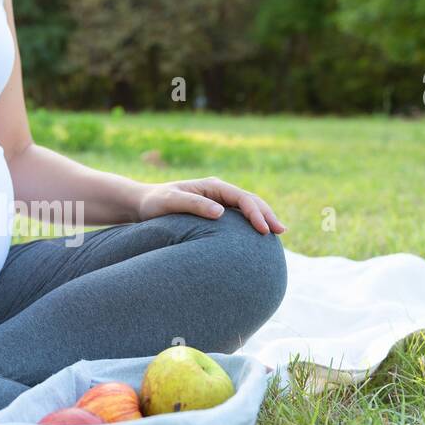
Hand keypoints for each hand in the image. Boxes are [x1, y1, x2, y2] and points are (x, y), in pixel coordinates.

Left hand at [136, 177, 285, 234]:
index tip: (263, 229)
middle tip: (281, 231)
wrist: (142, 204)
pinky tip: (257, 237)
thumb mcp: (171, 202)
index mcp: (212, 186)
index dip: (255, 212)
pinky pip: (237, 218)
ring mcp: (218, 202)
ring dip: (262, 219)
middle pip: (250, 201)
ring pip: (247, 209)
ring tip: (277, 234)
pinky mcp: (214, 213)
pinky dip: (250, 225)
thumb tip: (220, 212)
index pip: (242, 197)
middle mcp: (218, 192)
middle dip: (267, 215)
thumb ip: (194, 205)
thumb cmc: (154, 203)